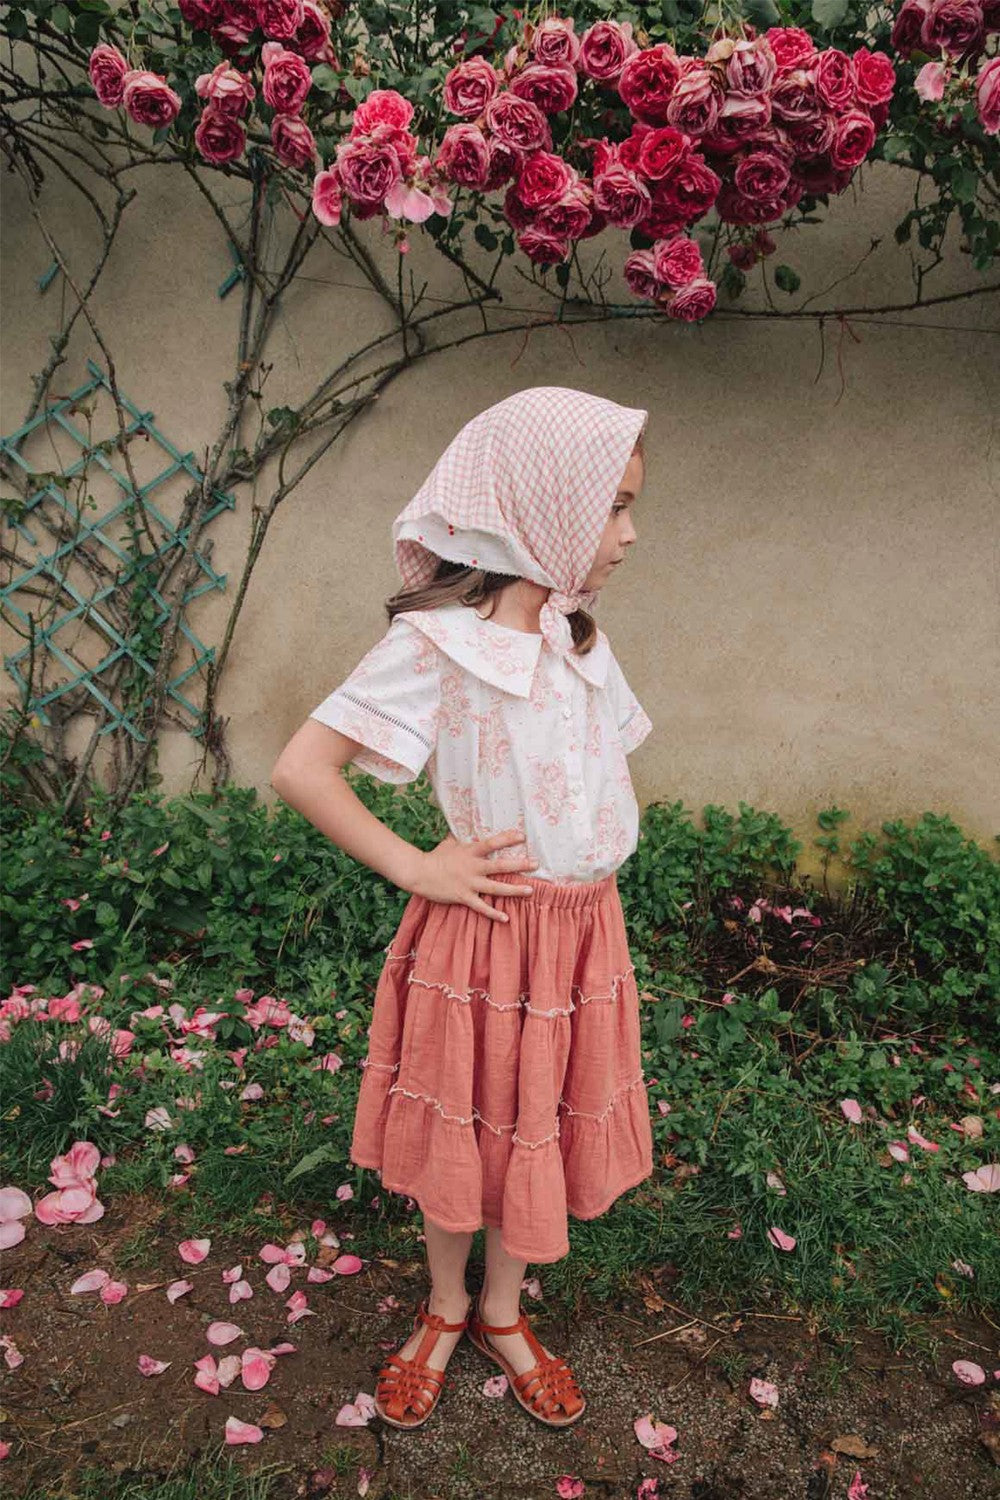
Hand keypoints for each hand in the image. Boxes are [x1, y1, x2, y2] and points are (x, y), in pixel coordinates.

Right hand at [409, 828, 538, 921]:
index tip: (523, 836)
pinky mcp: (464, 897)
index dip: (508, 839)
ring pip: (496, 887)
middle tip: (536, 864)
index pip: (492, 843)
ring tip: (530, 890)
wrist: (419, 872)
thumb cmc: (434, 857)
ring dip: (514, 890)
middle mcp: (473, 867)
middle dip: (520, 865)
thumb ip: (459, 838)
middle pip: (500, 866)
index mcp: (470, 852)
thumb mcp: (448, 843)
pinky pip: (481, 907)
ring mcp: (469, 883)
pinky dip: (494, 913)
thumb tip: (461, 828)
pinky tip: (506, 918)